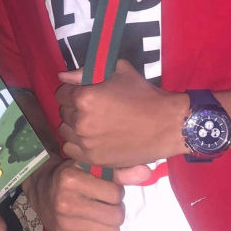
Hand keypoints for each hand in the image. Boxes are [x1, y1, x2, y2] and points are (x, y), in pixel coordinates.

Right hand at [24, 155, 149, 230]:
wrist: (41, 189)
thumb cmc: (72, 174)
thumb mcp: (91, 166)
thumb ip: (120, 171)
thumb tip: (146, 173)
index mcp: (72, 180)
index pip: (115, 194)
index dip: (116, 191)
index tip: (106, 189)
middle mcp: (66, 203)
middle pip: (116, 216)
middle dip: (115, 209)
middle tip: (104, 204)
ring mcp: (64, 224)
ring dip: (110, 225)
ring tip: (99, 214)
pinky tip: (90, 225)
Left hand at [56, 60, 187, 167]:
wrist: (167, 125)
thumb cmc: (144, 95)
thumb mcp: (118, 72)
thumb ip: (86, 72)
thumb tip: (63, 76)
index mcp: (84, 98)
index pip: (62, 93)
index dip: (73, 91)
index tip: (86, 94)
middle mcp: (81, 121)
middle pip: (64, 112)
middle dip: (74, 108)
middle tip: (93, 109)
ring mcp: (86, 143)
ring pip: (65, 131)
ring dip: (74, 126)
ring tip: (92, 124)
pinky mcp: (94, 159)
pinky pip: (71, 150)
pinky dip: (77, 144)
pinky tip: (90, 139)